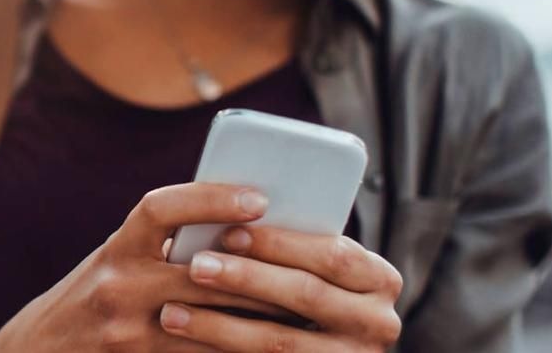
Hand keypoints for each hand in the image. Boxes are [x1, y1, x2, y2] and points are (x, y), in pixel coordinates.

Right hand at [0, 183, 287, 351]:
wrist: (42, 350)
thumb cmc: (94, 297)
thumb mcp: (119, 260)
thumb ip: (165, 245)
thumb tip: (240, 227)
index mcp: (117, 248)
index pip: (160, 209)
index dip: (210, 199)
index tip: (259, 198)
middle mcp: (118, 285)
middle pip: (204, 273)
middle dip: (261, 270)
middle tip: (312, 265)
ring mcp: (127, 331)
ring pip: (212, 322)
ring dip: (261, 316)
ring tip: (304, 308)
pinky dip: (236, 347)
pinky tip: (267, 344)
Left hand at [160, 226, 403, 351]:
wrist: (317, 347)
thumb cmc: (305, 288)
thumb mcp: (314, 266)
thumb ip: (292, 246)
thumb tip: (232, 211)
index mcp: (379, 279)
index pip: (332, 254)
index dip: (280, 243)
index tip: (229, 232)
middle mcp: (378, 323)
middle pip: (306, 295)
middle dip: (246, 278)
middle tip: (196, 266)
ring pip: (279, 342)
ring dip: (220, 326)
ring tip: (172, 312)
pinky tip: (188, 343)